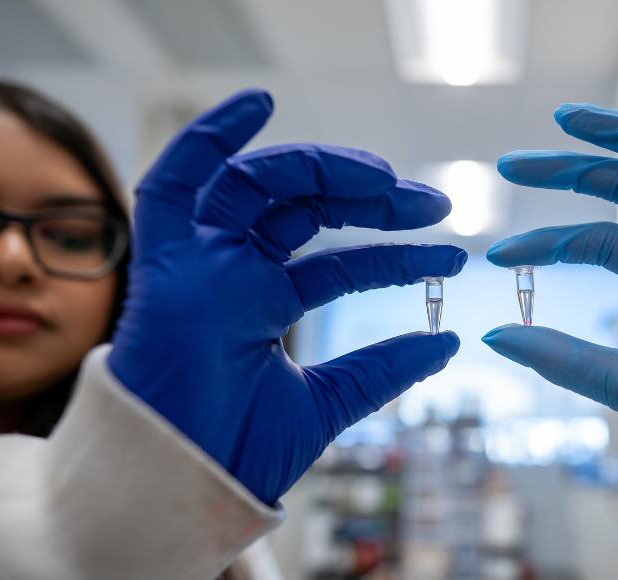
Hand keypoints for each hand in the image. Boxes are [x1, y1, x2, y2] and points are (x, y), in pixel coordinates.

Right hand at [109, 90, 464, 504]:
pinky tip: (257, 104)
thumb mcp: (328, 401)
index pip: (339, 263)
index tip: (452, 257)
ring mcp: (201, 266)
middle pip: (304, 209)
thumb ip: (382, 369)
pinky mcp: (165, 264)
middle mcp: (234, 276)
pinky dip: (208, 139)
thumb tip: (448, 342)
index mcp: (265, 306)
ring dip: (322, 168)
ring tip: (384, 178)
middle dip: (372, 198)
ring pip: (257, 186)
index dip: (396, 255)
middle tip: (435, 205)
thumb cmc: (239, 451)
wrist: (183, 486)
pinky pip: (171, 184)